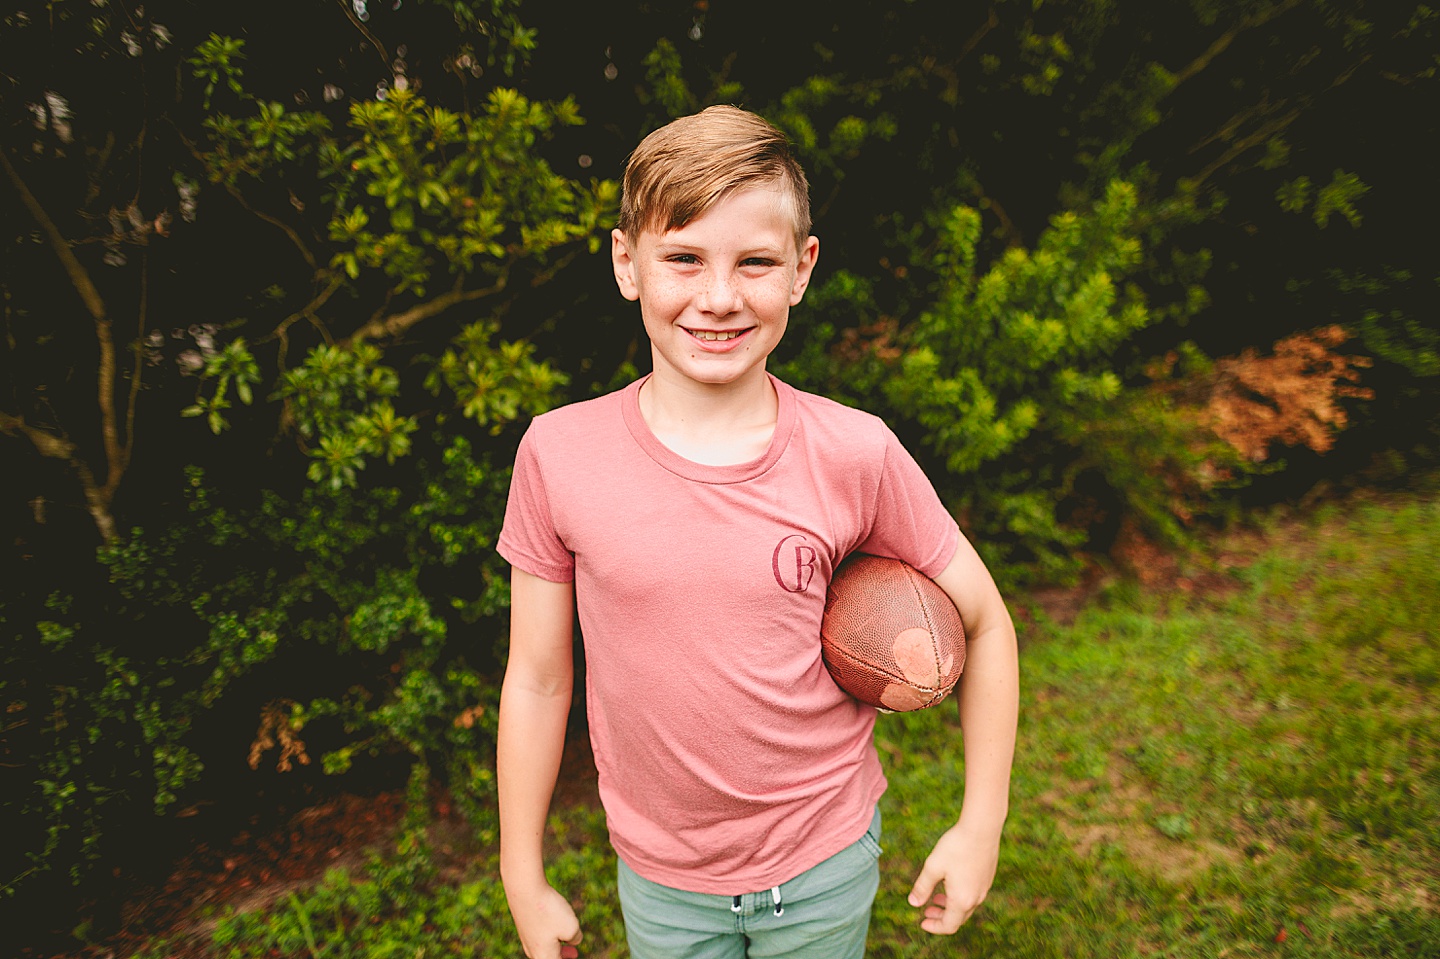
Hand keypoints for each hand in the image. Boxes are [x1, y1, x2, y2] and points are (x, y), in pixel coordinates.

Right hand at [505, 878, 582, 958]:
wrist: (524, 890)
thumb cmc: (548, 911)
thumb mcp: (571, 927)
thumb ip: (576, 937)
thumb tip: (574, 939)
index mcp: (544, 956)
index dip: (566, 958)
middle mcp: (532, 950)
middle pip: (549, 957)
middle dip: (562, 955)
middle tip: (574, 954)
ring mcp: (526, 936)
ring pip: (543, 945)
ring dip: (556, 944)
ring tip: (566, 940)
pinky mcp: (523, 923)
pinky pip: (538, 933)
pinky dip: (548, 932)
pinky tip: (554, 923)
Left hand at [906, 819, 1001, 934]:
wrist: (982, 828)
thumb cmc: (955, 847)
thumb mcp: (933, 867)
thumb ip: (922, 887)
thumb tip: (913, 903)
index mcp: (962, 900)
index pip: (949, 926)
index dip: (934, 927)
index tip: (922, 922)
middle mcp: (976, 898)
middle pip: (958, 918)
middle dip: (941, 917)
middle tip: (926, 910)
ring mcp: (984, 888)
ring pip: (966, 906)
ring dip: (950, 905)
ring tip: (936, 896)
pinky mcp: (988, 877)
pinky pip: (973, 894)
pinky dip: (960, 896)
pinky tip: (950, 881)